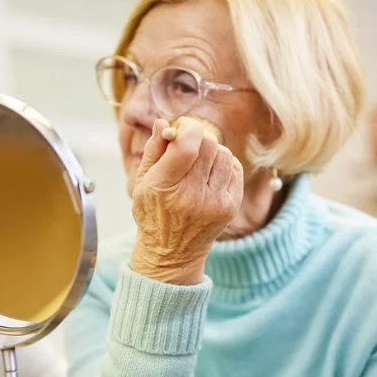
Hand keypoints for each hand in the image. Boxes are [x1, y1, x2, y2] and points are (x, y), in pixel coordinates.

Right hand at [129, 117, 242, 285]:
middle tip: (190, 143)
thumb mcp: (141, 182)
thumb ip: (153, 150)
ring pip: (224, 154)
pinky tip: (211, 173)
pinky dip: (224, 164)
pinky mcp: (230, 207)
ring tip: (200, 161)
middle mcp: (191, 196)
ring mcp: (214, 203)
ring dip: (212, 150)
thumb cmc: (153, 213)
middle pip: (208, 144)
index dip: (187, 127)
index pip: (186, 145)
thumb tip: (164, 122)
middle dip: (198, 136)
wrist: (171, 254)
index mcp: (164, 187)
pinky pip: (235, 169)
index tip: (182, 127)